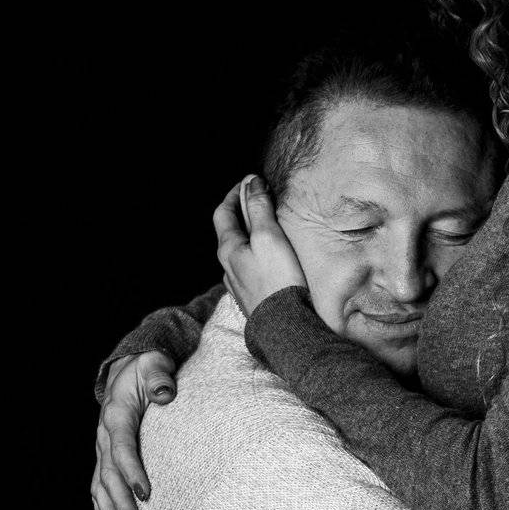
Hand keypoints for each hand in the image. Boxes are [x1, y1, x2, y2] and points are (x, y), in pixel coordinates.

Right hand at [91, 352, 175, 509]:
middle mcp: (104, 434)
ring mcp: (102, 447)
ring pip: (99, 485)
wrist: (128, 367)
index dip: (132, 472)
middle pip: (109, 474)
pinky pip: (98, 486)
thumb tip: (165, 393)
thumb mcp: (154, 364)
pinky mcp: (105, 455)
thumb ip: (159, 377)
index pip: (122, 448)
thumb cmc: (147, 367)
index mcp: (116, 414)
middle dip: (120, 502)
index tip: (146, 493)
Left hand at [214, 175, 305, 316]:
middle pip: (230, 232)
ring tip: (267, 229)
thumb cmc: (277, 280)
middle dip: (243, 213)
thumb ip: (259, 208)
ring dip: (249, 236)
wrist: (284, 327)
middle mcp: (227, 266)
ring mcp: (238, 284)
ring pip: (239, 252)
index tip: (248, 183)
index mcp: (228, 249)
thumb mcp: (269, 237)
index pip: (223, 212)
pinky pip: (249, 269)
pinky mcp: (251, 298)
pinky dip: (256, 255)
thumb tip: (251, 182)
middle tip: (260, 201)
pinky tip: (270, 260)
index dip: (234, 194)